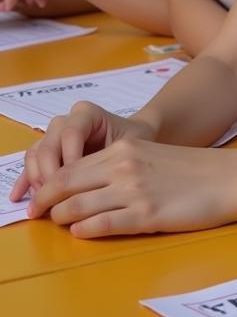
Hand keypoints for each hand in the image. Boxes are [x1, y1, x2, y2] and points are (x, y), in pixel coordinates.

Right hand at [10, 102, 153, 202]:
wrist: (133, 137)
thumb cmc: (136, 139)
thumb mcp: (130, 145)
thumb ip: (112, 158)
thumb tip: (93, 184)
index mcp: (87, 114)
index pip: (71, 133)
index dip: (70, 158)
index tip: (79, 183)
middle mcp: (66, 121)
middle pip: (48, 145)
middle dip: (50, 174)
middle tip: (57, 199)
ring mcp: (53, 135)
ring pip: (35, 154)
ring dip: (37, 179)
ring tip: (46, 202)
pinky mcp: (46, 150)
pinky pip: (29, 163)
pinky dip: (25, 180)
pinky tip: (20, 198)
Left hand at [27, 139, 236, 236]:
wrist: (233, 177)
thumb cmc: (196, 169)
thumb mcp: (154, 156)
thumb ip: (122, 166)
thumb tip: (87, 186)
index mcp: (126, 147)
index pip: (69, 167)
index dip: (47, 185)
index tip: (40, 199)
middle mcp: (124, 165)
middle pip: (63, 186)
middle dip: (44, 204)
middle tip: (37, 216)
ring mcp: (133, 191)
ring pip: (74, 208)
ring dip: (62, 220)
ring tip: (65, 225)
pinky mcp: (146, 215)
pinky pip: (98, 226)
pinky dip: (84, 231)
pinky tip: (85, 232)